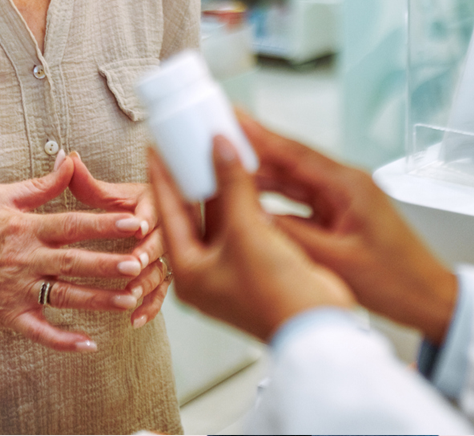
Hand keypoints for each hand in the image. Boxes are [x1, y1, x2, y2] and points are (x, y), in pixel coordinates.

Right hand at [0, 154, 151, 351]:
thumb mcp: (0, 196)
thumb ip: (40, 184)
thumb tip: (69, 160)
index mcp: (24, 227)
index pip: (72, 224)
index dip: (105, 222)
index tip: (134, 221)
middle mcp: (24, 259)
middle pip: (75, 261)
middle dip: (109, 262)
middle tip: (140, 262)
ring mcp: (17, 291)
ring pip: (66, 296)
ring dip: (99, 299)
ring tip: (130, 298)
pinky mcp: (9, 317)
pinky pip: (41, 331)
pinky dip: (64, 340)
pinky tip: (90, 344)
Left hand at [67, 152, 170, 329]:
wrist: (148, 219)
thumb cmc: (125, 204)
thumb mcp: (107, 193)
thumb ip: (86, 181)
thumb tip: (65, 158)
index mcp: (151, 203)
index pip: (153, 208)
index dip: (146, 217)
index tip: (137, 225)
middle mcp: (162, 229)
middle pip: (159, 242)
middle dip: (147, 252)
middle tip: (134, 264)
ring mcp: (164, 256)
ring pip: (160, 271)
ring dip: (146, 284)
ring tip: (131, 295)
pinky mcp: (162, 276)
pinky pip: (159, 294)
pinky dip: (149, 307)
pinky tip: (135, 319)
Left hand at [149, 137, 353, 341]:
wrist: (317, 329)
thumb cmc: (274, 296)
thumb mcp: (247, 232)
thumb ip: (232, 185)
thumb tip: (219, 147)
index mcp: (189, 270)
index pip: (168, 212)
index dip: (162, 177)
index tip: (156, 148)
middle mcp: (206, 270)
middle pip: (192, 213)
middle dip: (191, 178)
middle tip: (185, 144)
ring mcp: (231, 268)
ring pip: (219, 216)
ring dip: (219, 186)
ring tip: (213, 149)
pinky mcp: (256, 263)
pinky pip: (242, 223)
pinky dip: (241, 199)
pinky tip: (242, 173)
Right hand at [236, 112, 457, 344]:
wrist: (429, 299)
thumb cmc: (397, 281)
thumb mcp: (337, 261)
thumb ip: (293, 235)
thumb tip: (254, 217)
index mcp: (348, 185)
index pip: (294, 153)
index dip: (259, 134)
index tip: (232, 117)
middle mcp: (345, 183)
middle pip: (290, 160)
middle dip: (253, 147)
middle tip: (218, 133)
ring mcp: (342, 197)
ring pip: (293, 178)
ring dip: (262, 171)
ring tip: (226, 161)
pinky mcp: (340, 211)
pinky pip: (301, 197)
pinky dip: (276, 195)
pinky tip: (253, 195)